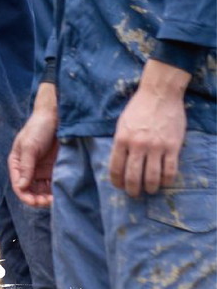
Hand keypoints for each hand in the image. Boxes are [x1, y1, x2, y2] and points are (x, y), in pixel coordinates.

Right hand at [9, 88, 59, 208]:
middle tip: (48, 202)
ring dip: (47, 198)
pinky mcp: (55, 169)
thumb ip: (26, 167)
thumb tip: (21, 187)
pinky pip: (54, 184)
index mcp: (18, 163)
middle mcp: (29, 169)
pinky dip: (56, 191)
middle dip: (37, 199)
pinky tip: (62, 194)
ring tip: (56, 200)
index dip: (25, 196)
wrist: (57, 117)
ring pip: (42, 190)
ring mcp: (42, 170)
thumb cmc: (38, 128)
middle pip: (30, 191)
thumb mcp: (29, 146)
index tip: (36, 202)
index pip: (18, 185)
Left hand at [110, 63, 189, 197]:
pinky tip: (165, 182)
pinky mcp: (172, 146)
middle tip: (134, 194)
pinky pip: (170, 170)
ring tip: (150, 190)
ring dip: (150, 188)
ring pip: (152, 176)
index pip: (115, 167)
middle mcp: (137, 145)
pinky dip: (167, 180)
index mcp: (121, 139)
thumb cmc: (138, 108)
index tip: (119, 186)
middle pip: (133, 176)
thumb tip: (120, 161)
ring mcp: (156, 147)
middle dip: (132, 189)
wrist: (159, 94)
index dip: (116, 181)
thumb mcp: (122, 124)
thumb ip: (121, 142)